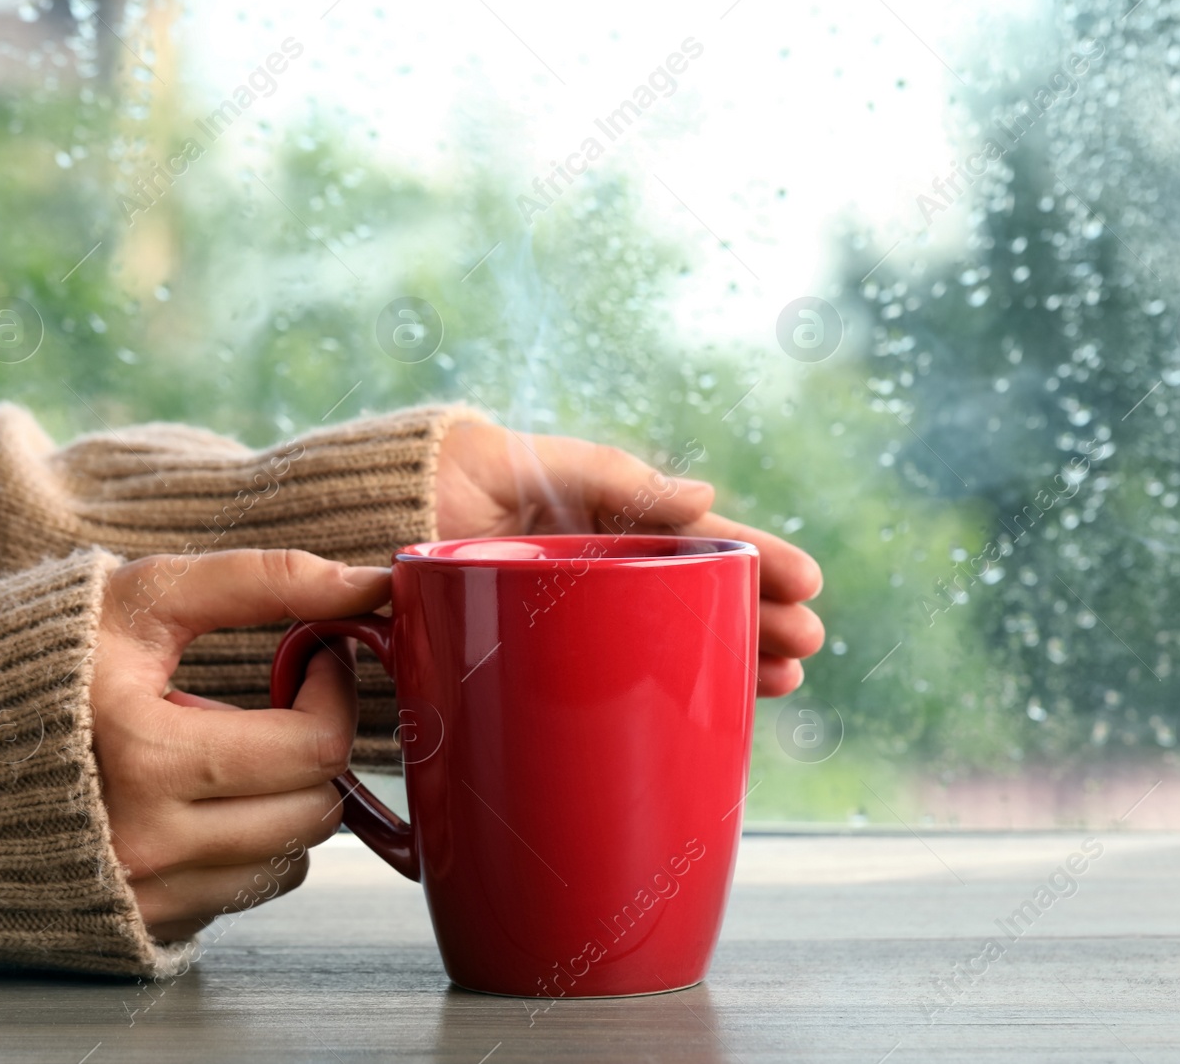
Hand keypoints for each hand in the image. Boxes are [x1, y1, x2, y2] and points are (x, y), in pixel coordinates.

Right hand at [91, 549, 390, 941]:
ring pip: (291, 858)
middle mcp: (147, 841)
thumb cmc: (41, 662)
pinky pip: (246, 891)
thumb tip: (369, 583)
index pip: (314, 746)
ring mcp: (145, 892)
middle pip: (315, 810)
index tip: (316, 658)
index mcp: (146, 755)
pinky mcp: (144, 923)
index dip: (335, 691)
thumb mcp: (142, 597)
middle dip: (317, 747)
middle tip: (285, 703)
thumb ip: (263, 579)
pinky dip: (248, 844)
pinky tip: (202, 798)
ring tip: (235, 751)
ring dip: (287, 799)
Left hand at [436, 419, 822, 696]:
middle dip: (757, 617)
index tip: (807, 583)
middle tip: (806, 645)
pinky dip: (663, 695)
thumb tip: (706, 496)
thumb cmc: (454, 476)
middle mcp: (604, 570)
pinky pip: (617, 677)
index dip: (754, 558)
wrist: (371, 521)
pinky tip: (709, 713)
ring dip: (730, 658)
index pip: (697, 541)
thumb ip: (616, 477)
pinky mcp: (545, 658)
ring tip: (783, 681)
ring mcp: (579, 617)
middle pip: (697, 596)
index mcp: (610, 518)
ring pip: (669, 639)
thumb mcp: (539, 466)